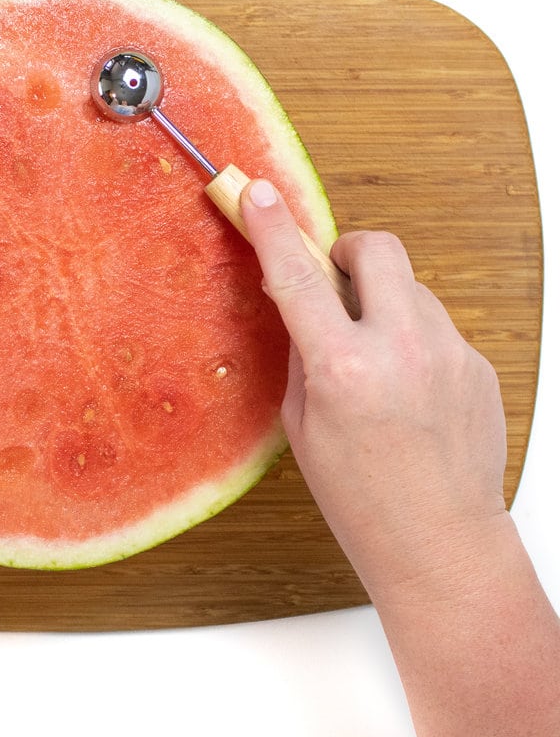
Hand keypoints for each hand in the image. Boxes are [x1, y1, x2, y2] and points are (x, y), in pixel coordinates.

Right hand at [240, 180, 508, 598]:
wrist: (441, 542)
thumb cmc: (362, 498)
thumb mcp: (304, 425)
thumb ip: (304, 355)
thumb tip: (301, 306)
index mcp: (345, 369)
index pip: (299, 277)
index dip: (274, 229)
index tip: (259, 194)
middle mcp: (403, 350)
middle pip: (376, 249)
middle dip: (348, 251)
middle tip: (334, 282)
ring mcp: (450, 353)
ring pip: (409, 287)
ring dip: (382, 302)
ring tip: (376, 360)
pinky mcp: (477, 363)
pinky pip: (436, 325)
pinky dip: (412, 338)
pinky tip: (407, 388)